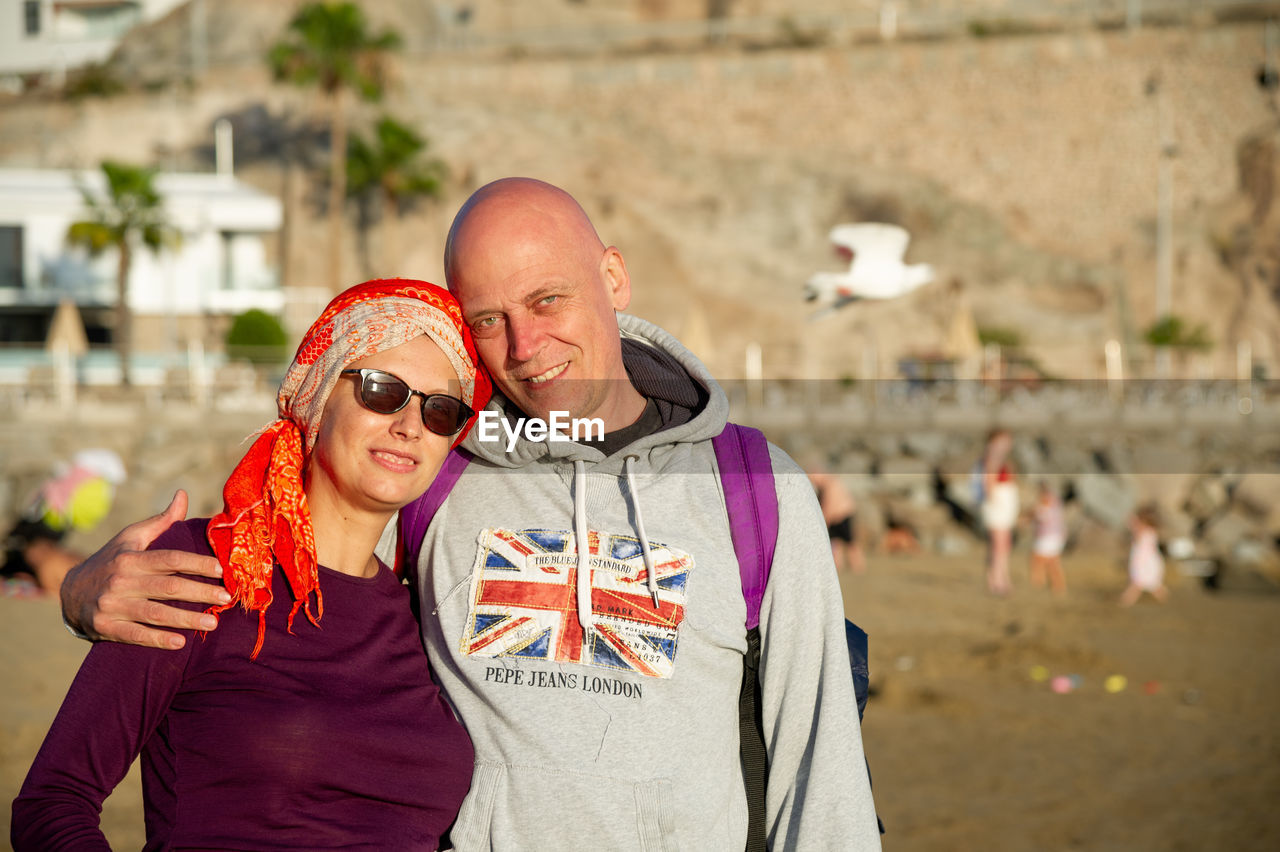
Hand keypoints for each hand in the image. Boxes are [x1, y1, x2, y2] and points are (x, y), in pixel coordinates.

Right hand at [60, 491, 230, 649]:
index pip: (170, 560)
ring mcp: (112, 605)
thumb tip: (183, 495)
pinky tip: (180, 642)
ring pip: (156, 614)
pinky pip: (135, 635)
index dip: (197, 564)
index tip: (222, 570)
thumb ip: (161, 521)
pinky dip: (158, 640)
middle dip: (200, 593)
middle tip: (226, 598)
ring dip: (187, 619)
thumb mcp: (131, 538)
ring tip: (213, 624)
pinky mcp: (105, 627)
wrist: (69, 592)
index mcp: (131, 558)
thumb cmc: (111, 561)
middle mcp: (121, 581)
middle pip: (168, 588)